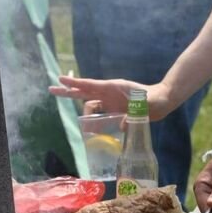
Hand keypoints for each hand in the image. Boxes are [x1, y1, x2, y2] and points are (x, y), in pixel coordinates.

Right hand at [49, 76, 172, 120]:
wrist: (160, 101)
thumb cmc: (153, 100)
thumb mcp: (144, 106)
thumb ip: (134, 114)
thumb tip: (123, 125)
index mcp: (112, 88)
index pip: (89, 85)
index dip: (74, 84)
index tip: (60, 80)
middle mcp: (107, 93)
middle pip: (82, 92)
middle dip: (67, 92)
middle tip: (51, 90)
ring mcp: (109, 101)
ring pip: (90, 106)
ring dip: (85, 115)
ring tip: (86, 128)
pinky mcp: (112, 109)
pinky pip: (98, 115)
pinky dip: (95, 123)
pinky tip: (95, 132)